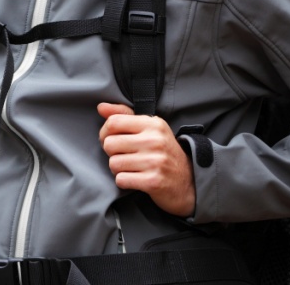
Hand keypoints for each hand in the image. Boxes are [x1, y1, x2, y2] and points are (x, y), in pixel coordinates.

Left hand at [97, 102, 195, 216]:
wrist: (188, 182)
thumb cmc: (164, 153)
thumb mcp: (150, 129)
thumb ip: (125, 116)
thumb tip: (101, 107)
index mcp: (153, 124)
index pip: (114, 122)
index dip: (105, 132)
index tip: (110, 139)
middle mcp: (155, 140)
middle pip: (109, 144)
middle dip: (112, 153)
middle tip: (124, 156)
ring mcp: (155, 161)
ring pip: (113, 163)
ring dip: (118, 169)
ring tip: (132, 168)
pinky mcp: (153, 181)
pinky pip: (121, 180)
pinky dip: (124, 181)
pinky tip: (135, 179)